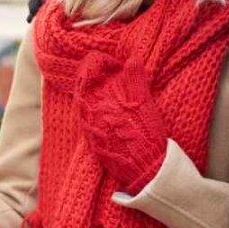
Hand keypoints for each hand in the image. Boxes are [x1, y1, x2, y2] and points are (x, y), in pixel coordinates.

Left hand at [77, 52, 167, 194]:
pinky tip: (109, 111)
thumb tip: (132, 60)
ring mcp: (88, 124)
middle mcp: (88, 108)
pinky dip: (94, 108)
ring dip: (94, 90)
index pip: (91, 66)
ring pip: (83, 98)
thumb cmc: (145, 133)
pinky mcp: (91, 138)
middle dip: (96, 74)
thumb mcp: (144, 101)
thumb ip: (135, 78)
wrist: (143, 167)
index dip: (104, 61)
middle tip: (113, 75)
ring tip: (113, 92)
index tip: (117, 65)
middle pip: (83, 80)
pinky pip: (86, 115)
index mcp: (99, 95)